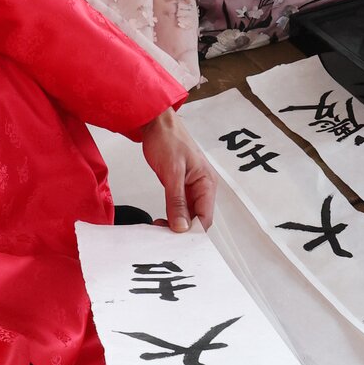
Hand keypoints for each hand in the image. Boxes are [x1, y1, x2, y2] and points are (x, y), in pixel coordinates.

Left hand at [139, 109, 215, 231]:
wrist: (156, 123)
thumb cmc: (169, 139)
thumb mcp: (172, 172)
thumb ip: (176, 201)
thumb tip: (181, 226)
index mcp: (207, 183)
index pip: (205, 218)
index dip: (193, 232)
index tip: (176, 241)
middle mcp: (202, 187)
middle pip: (197, 219)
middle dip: (182, 230)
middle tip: (163, 236)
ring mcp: (191, 188)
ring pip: (187, 215)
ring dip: (175, 223)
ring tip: (158, 229)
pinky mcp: (180, 187)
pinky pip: (179, 207)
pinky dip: (170, 215)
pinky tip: (159, 220)